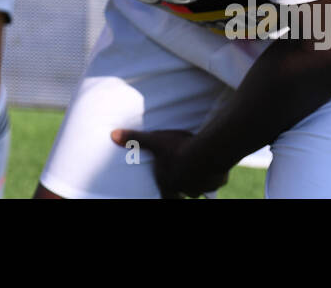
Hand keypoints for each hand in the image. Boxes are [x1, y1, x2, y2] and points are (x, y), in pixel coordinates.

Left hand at [111, 129, 227, 197]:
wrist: (205, 152)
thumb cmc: (176, 149)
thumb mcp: (153, 141)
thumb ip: (134, 139)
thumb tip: (112, 135)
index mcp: (169, 183)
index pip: (167, 196)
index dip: (167, 193)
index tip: (169, 191)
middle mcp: (186, 189)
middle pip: (185, 192)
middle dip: (185, 184)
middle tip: (185, 174)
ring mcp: (203, 186)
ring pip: (201, 187)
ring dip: (200, 179)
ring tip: (199, 165)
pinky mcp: (218, 181)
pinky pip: (216, 179)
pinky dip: (215, 172)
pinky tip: (214, 161)